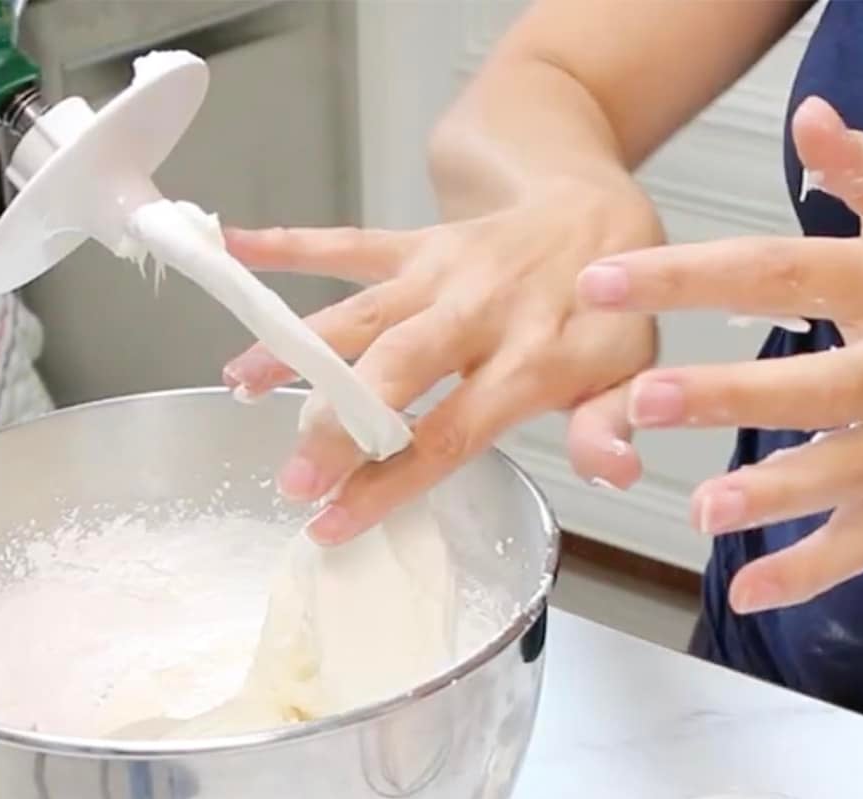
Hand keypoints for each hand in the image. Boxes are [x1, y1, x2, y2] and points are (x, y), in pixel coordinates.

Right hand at [222, 178, 660, 542]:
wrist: (597, 211)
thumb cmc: (606, 312)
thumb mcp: (628, 372)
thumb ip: (606, 424)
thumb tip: (612, 471)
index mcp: (530, 358)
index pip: (449, 431)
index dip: (387, 482)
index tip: (332, 524)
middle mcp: (476, 312)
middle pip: (392, 371)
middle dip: (336, 425)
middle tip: (290, 478)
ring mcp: (440, 273)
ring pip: (357, 313)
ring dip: (295, 349)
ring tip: (240, 387)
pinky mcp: (416, 244)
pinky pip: (347, 244)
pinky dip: (289, 246)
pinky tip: (234, 252)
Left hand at [574, 96, 862, 613]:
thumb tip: (810, 121)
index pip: (777, 273)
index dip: (686, 278)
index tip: (599, 284)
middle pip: (817, 383)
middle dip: (730, 395)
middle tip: (644, 399)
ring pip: (845, 469)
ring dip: (775, 493)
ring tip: (703, 510)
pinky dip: (811, 569)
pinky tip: (748, 591)